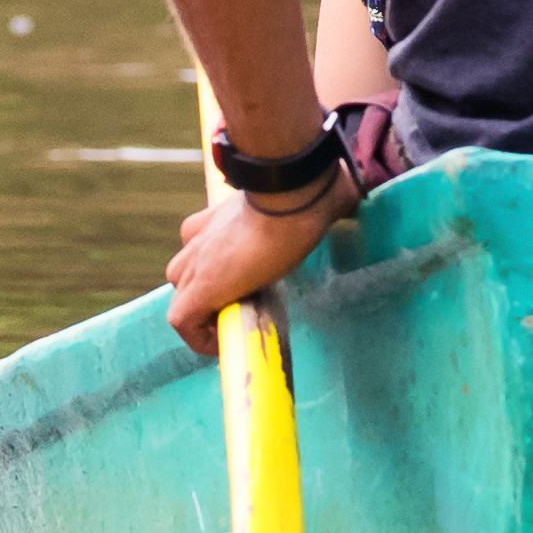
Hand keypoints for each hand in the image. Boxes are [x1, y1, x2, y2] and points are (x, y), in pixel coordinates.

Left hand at [165, 171, 348, 355]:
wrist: (290, 201)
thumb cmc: (301, 196)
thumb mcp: (295, 200)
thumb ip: (302, 203)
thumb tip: (350, 190)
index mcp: (215, 217)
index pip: (200, 244)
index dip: (215, 268)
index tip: (242, 279)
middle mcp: (196, 239)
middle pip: (184, 273)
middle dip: (205, 291)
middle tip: (237, 301)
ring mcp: (193, 266)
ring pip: (182, 296)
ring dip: (203, 312)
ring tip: (231, 321)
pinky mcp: (197, 292)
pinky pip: (184, 324)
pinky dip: (200, 338)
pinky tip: (225, 342)